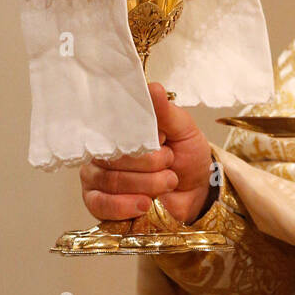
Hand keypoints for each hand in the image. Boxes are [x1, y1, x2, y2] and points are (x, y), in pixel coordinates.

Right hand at [79, 82, 212, 224]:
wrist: (197, 191)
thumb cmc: (186, 157)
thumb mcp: (182, 129)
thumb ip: (165, 112)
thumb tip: (152, 88)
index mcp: (118, 131)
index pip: (111, 127)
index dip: (139, 136)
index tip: (162, 139)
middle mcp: (103, 152)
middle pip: (113, 156)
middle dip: (150, 163)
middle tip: (170, 162)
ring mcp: (97, 178)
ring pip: (111, 180)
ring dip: (147, 184)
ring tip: (169, 181)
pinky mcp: (98, 204)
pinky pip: (101, 205)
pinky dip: (124, 205)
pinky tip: (145, 204)